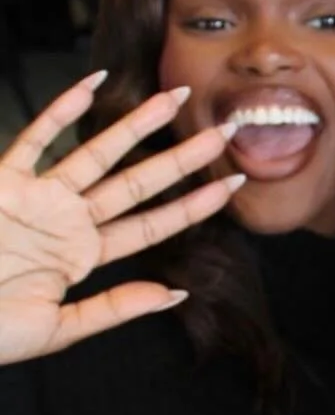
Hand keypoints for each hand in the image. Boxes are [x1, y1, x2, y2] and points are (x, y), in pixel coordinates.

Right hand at [0, 74, 242, 364]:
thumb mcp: (56, 329)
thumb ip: (113, 308)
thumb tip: (175, 294)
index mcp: (83, 256)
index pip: (150, 225)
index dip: (192, 206)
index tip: (232, 186)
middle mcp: (67, 220)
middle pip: (136, 183)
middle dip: (180, 159)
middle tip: (223, 133)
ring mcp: (37, 197)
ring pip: (96, 154)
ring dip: (135, 126)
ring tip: (175, 98)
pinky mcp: (2, 181)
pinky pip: (35, 139)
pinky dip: (60, 111)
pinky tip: (92, 85)